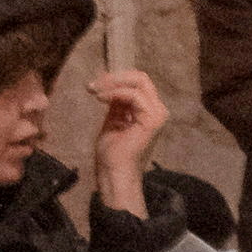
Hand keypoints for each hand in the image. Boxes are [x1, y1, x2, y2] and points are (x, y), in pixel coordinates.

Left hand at [87, 67, 166, 212]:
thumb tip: (112, 84)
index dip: (117, 79)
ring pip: (138, 82)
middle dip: (114, 77)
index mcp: (149, 112)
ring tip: (94, 91)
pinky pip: (134, 95)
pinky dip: (115, 92)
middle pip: (141, 78)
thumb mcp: (113, 120)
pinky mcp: (153, 120)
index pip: (137, 83)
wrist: (113, 173)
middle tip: (94, 85)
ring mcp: (158, 115)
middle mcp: (157, 111)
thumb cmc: (112, 154)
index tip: (96, 85)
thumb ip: (117, 104)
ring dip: (112, 83)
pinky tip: (100, 98)